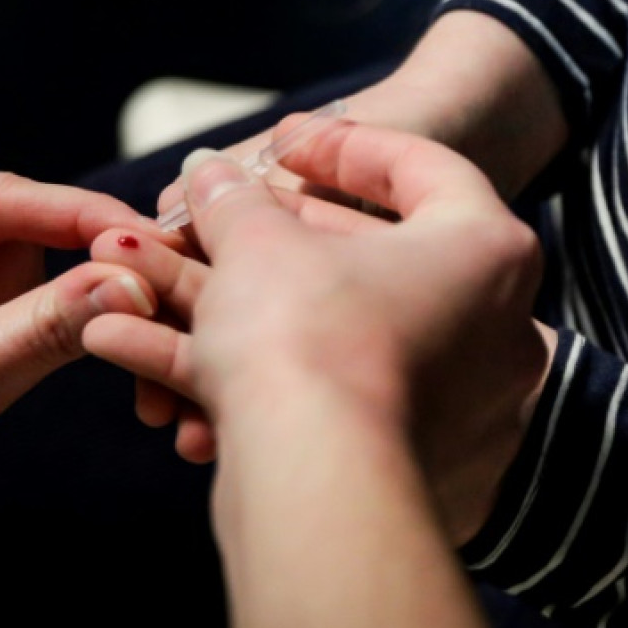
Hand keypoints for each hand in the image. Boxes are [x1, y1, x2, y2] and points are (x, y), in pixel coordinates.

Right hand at [86, 121, 555, 543]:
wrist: (313, 485)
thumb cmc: (307, 335)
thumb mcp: (258, 241)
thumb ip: (234, 197)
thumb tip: (211, 173)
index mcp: (486, 249)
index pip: (421, 166)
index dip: (339, 144)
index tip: (281, 142)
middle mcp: (490, 327)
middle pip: (364, 259)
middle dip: (271, 237)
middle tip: (220, 217)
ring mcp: (452, 401)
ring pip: (324, 331)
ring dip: (229, 305)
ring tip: (149, 282)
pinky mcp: (405, 461)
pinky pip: (313, 393)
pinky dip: (233, 370)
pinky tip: (137, 346)